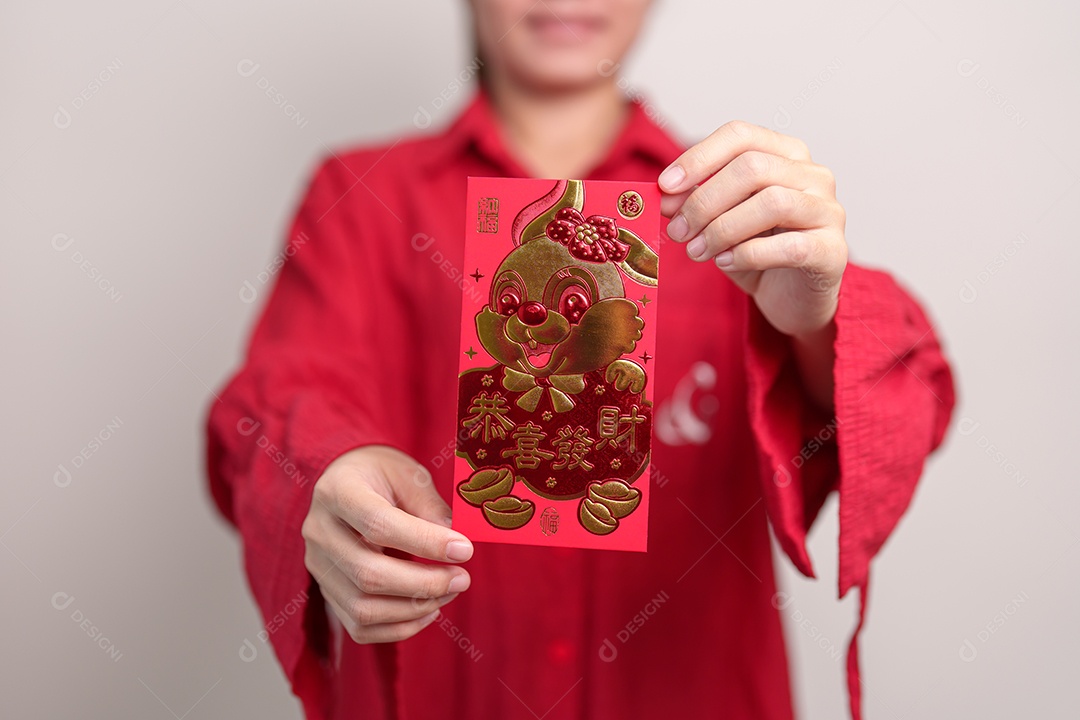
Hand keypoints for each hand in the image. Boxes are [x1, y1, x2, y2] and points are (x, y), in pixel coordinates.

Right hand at [301, 445, 472, 642]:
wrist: (348, 482)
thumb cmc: (382, 476)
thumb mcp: (408, 476)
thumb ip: (430, 508)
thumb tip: (456, 546)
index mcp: (338, 491)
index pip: (378, 525)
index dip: (425, 542)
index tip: (464, 549)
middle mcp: (319, 531)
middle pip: (369, 574)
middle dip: (424, 583)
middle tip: (462, 578)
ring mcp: (318, 566)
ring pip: (363, 608)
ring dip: (415, 608)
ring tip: (449, 591)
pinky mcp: (326, 592)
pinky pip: (360, 627)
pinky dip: (400, 627)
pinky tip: (428, 610)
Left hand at [659, 120, 847, 338]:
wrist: (793, 299)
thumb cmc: (758, 253)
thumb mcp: (720, 222)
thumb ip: (697, 204)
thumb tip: (665, 197)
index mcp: (785, 155)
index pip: (740, 135)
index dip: (698, 158)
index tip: (665, 186)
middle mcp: (813, 175)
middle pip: (752, 168)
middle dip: (704, 200)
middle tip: (677, 230)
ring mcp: (828, 211)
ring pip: (772, 202)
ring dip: (723, 228)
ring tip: (697, 251)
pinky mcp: (833, 251)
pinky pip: (790, 246)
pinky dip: (748, 254)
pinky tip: (725, 262)